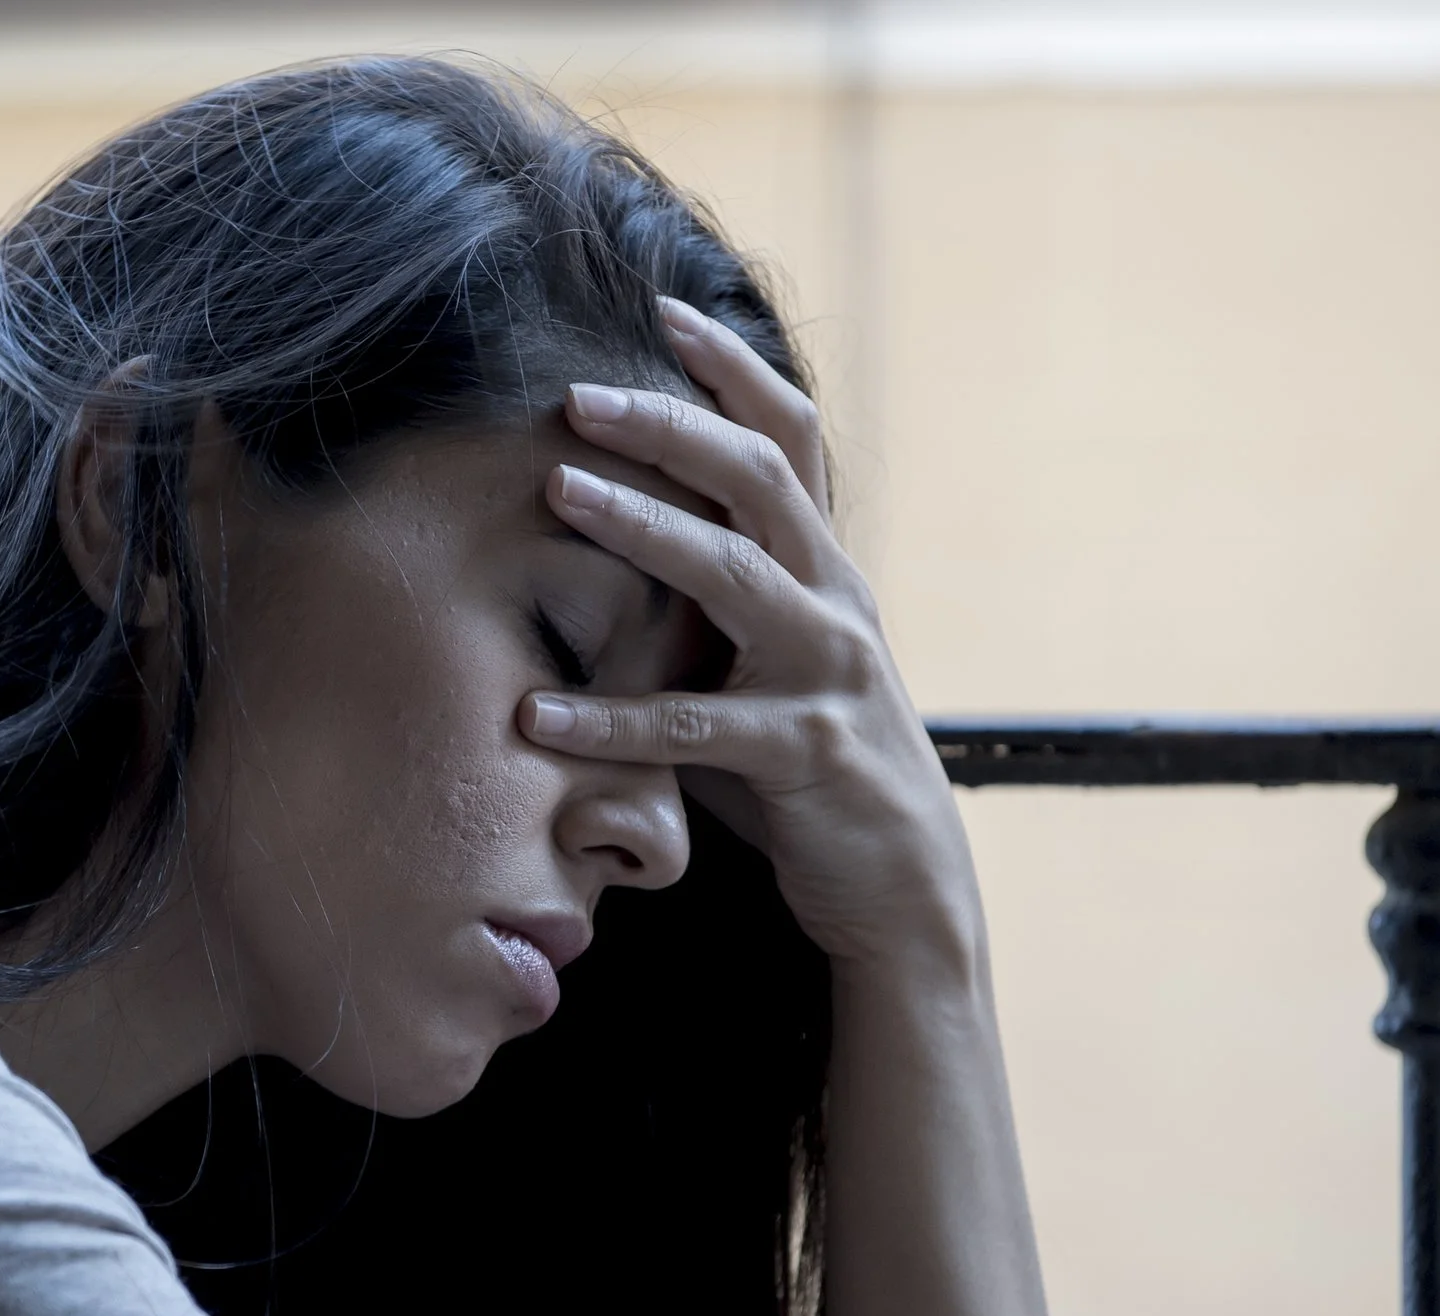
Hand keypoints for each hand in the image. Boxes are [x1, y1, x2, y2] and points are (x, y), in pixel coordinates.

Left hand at [519, 296, 980, 977]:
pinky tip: (539, 718)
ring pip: (734, 574)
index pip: (787, 439)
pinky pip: (696, 728)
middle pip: (757, 479)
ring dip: (640, 526)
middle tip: (575, 397)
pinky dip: (612, 721)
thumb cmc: (809, 769)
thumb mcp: (763, 669)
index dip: (732, 369)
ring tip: (556, 492)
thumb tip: (592, 567)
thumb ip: (703, 614)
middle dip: (666, 426)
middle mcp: (836, 602)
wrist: (901, 882)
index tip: (663, 309)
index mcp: (825, 570)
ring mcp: (827, 672)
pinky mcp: (805, 752)